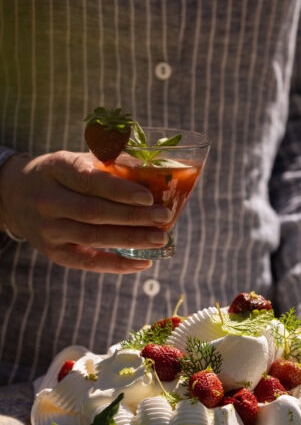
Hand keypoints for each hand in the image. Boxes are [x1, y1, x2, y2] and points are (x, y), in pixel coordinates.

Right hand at [0, 151, 171, 271]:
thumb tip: (153, 174)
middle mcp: (48, 201)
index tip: (148, 196)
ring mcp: (49, 230)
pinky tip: (143, 262)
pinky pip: (89, 262)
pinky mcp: (55, 253)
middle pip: (95, 212)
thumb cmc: (58, 176)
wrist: (13, 197)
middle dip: (133, 216)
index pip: (89, 181)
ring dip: (132, 240)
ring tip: (161, 238)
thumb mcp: (73, 160)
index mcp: (55, 170)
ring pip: (94, 237)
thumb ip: (107, 165)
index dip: (120, 190)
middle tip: (163, 218)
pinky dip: (118, 264)